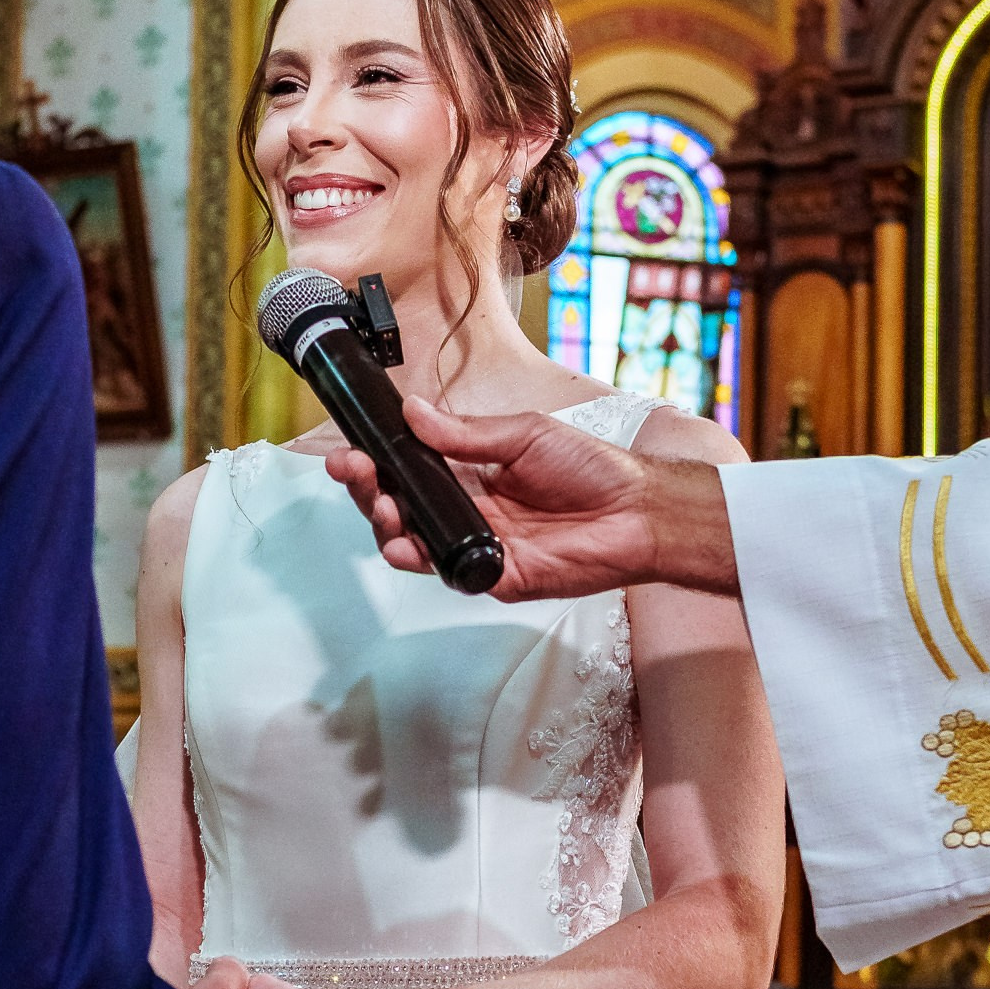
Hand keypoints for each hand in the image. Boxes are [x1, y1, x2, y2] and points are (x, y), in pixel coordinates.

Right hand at [326, 397, 738, 601]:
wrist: (638, 510)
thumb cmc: (591, 468)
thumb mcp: (524, 434)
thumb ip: (466, 433)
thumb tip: (415, 412)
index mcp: (471, 472)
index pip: (410, 469)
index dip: (377, 462)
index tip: (351, 451)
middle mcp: (468, 510)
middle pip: (402, 507)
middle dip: (369, 492)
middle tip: (356, 474)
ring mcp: (478, 545)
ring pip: (415, 541)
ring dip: (387, 526)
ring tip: (381, 507)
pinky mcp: (494, 576)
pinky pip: (448, 572)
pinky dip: (423, 559)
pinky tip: (407, 544)